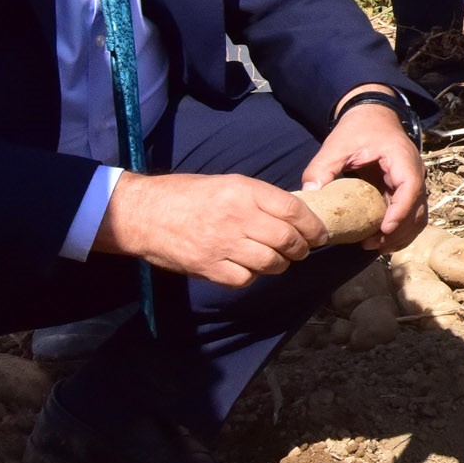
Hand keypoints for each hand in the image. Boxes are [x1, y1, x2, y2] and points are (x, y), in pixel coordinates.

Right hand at [94, 170, 326, 287]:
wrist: (143, 213)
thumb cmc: (187, 194)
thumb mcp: (227, 183)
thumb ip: (259, 199)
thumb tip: (293, 215)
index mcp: (244, 191)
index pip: (294, 210)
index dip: (313, 226)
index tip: (320, 234)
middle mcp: (237, 217)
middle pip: (287, 239)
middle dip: (302, 249)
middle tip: (302, 250)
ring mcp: (222, 244)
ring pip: (271, 263)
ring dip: (281, 264)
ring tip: (279, 260)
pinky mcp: (208, 267)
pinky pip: (245, 279)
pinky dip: (253, 276)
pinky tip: (250, 268)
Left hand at [302, 98, 427, 250]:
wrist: (372, 117)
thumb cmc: (357, 129)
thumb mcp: (336, 145)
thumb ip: (322, 168)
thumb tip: (309, 194)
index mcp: (401, 158)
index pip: (410, 187)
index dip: (400, 210)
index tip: (383, 228)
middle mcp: (414, 172)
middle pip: (418, 208)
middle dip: (398, 231)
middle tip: (370, 244)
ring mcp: (414, 183)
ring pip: (419, 216)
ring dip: (401, 235)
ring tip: (374, 245)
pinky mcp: (406, 191)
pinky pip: (412, 216)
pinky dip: (400, 231)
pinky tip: (379, 239)